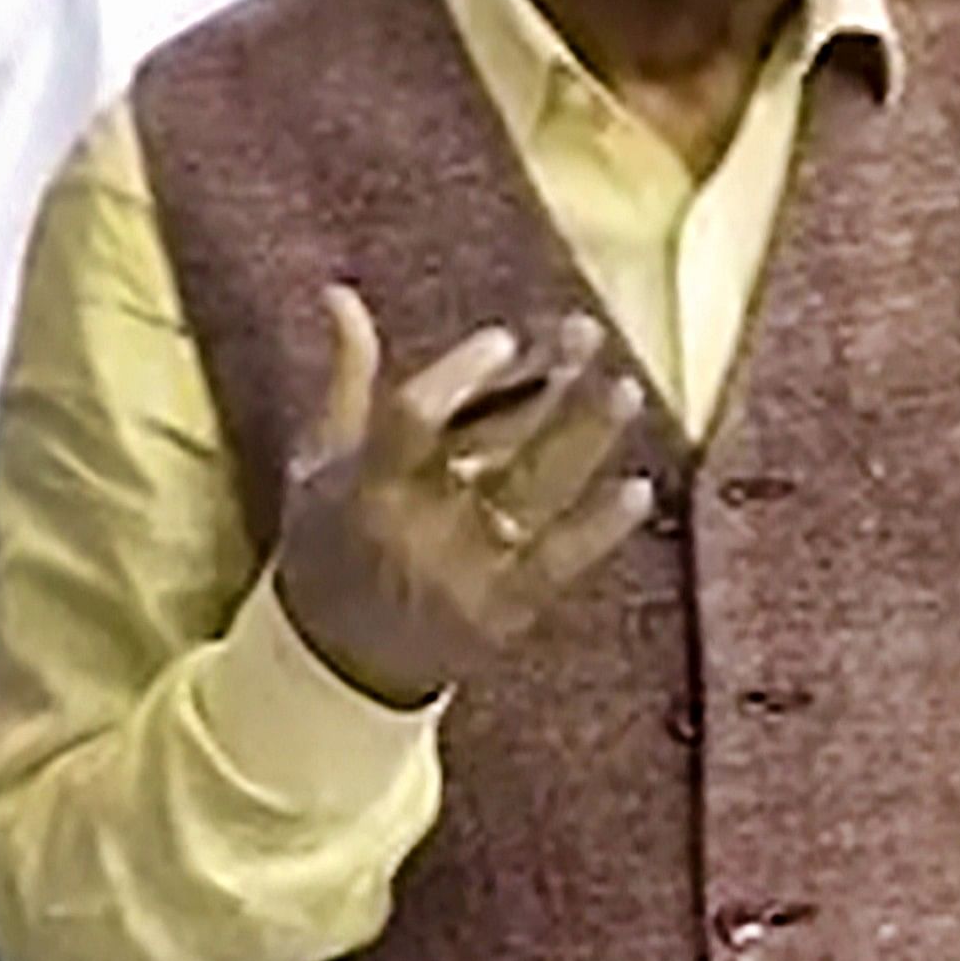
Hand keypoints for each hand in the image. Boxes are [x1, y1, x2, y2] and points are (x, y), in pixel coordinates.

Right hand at [271, 285, 655, 709]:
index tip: (505, 339)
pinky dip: (599, 527)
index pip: (413, 420)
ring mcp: (465, 573)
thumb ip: (345, 380)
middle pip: (493, 448)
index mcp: (366, 486)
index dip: (460, 376)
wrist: (336, 667)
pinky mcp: (503, 612)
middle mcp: (418, 529)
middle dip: (545, 388)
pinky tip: (637, 489)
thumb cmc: (329, 545)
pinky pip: (559, 563)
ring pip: (535, 497)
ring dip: (583, 441)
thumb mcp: (322, 464)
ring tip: (624, 390)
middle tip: (588, 333)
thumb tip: (340, 293)